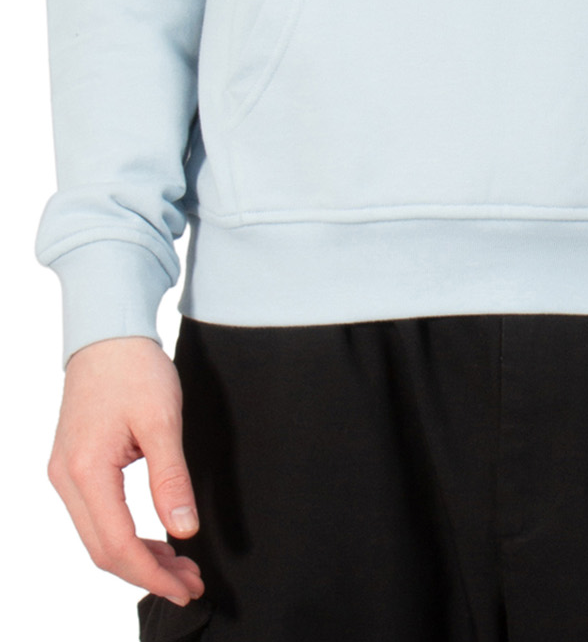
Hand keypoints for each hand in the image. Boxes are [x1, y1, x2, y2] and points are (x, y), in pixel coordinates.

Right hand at [46, 335, 204, 606]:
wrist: (107, 332)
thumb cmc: (134, 367)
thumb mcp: (162, 420)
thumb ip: (171, 479)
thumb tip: (183, 530)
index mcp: (86, 470)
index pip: (117, 544)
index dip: (152, 574)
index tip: (185, 587)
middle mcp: (66, 478)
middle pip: (102, 550)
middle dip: (147, 573)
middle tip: (190, 581)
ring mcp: (65, 473)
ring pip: (97, 537)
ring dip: (137, 557)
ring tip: (179, 565)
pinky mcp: (73, 466)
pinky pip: (95, 516)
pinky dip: (124, 535)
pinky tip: (155, 539)